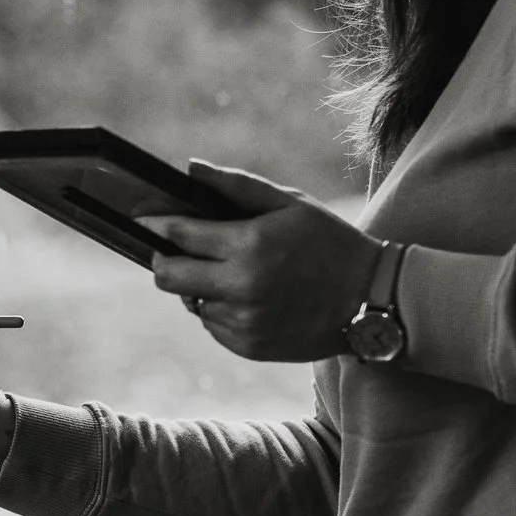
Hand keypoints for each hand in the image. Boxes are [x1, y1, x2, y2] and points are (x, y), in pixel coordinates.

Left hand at [148, 162, 383, 362]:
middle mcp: (242, 288)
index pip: (179, 235)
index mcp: (250, 246)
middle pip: (169, 276)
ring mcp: (245, 323)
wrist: (372, 300)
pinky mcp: (250, 347)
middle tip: (172, 250)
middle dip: (165, 260)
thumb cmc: (331, 242)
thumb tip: (190, 169)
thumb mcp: (290, 204)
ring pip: (191, 301)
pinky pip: (213, 325)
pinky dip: (221, 310)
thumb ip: (237, 186)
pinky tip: (249, 297)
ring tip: (230, 272)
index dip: (156, 225)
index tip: (144, 220)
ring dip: (199, 286)